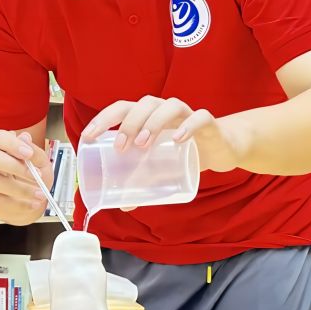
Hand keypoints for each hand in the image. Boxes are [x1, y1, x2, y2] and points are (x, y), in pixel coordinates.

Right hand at [0, 131, 53, 224]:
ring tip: (40, 195)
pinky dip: (16, 204)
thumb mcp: (41, 163)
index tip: (29, 154)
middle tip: (37, 176)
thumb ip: (35, 152)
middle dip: (15, 167)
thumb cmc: (32, 177)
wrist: (28, 201)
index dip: (12, 144)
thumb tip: (25, 137)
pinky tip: (31, 205)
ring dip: (21, 189)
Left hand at [81, 96, 247, 172]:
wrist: (222, 148)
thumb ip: (145, 181)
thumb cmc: (186, 153)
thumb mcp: (163, 168)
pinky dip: (188, 126)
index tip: (88, 136)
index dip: (103, 118)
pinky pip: (200, 118)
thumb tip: (123, 205)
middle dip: (128, 123)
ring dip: (152, 122)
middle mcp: (165, 110)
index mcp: (149, 116)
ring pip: (168, 106)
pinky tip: (178, 139)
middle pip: (143, 104)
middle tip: (120, 147)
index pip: (122, 108)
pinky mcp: (209, 123)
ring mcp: (188, 114)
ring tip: (143, 144)